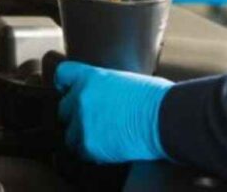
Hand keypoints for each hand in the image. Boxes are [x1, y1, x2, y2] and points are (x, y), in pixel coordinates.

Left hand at [55, 61, 172, 163]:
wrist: (164, 118)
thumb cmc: (155, 97)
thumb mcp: (126, 80)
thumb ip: (106, 86)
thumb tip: (106, 95)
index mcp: (90, 77)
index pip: (62, 75)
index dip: (66, 84)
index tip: (70, 91)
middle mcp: (80, 98)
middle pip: (63, 109)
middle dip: (76, 115)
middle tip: (95, 120)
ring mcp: (82, 122)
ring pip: (69, 134)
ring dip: (81, 136)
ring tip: (102, 137)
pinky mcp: (88, 145)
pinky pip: (80, 151)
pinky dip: (91, 151)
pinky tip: (107, 147)